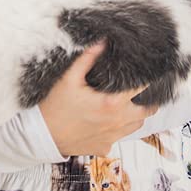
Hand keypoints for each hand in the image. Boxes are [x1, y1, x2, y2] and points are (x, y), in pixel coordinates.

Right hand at [38, 39, 157, 156]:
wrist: (41, 136)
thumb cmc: (54, 108)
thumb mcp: (69, 79)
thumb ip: (87, 58)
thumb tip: (102, 42)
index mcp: (111, 104)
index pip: (141, 89)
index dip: (148, 79)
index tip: (148, 73)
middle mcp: (116, 123)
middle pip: (147, 112)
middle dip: (148, 101)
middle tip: (142, 91)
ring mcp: (111, 137)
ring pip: (136, 126)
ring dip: (134, 116)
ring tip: (126, 105)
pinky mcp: (103, 147)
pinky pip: (118, 137)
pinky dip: (117, 129)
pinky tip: (107, 121)